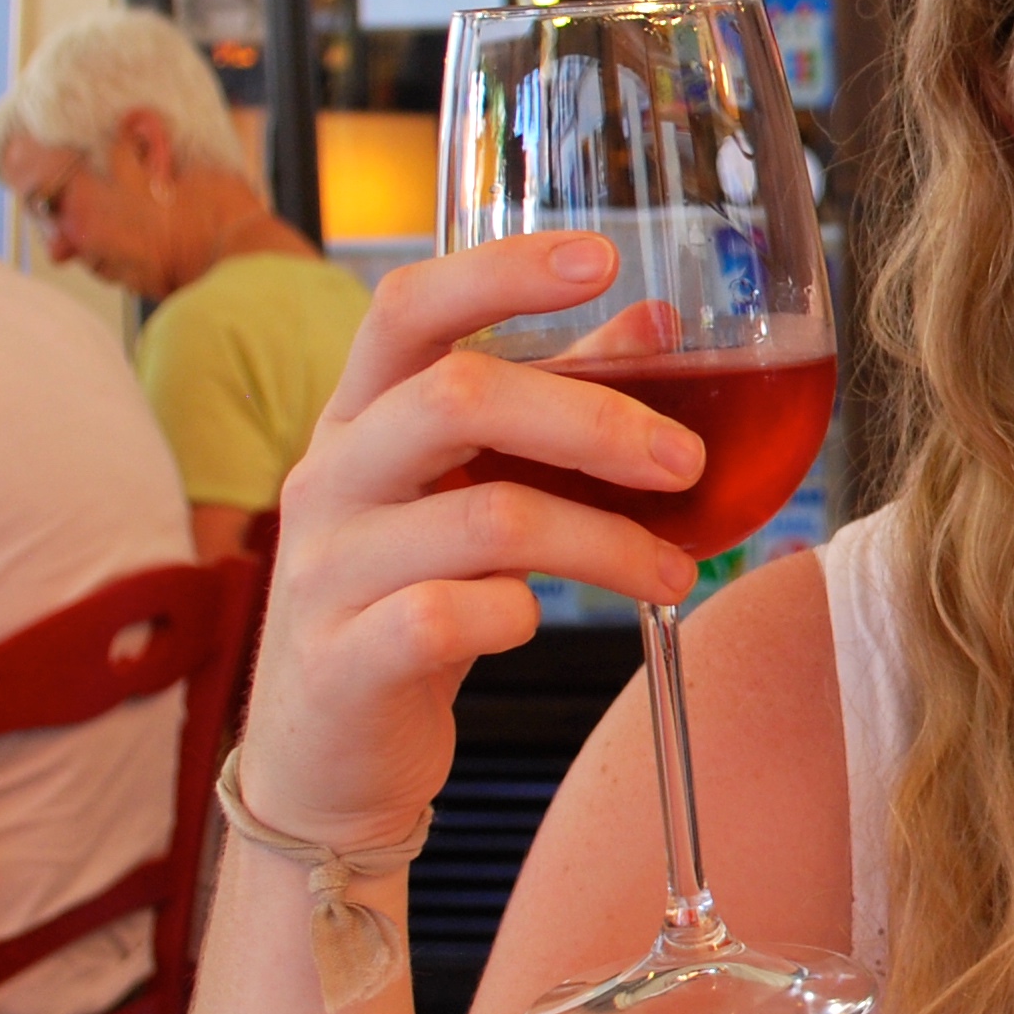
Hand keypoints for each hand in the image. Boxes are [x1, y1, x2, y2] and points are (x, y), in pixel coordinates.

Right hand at [234, 236, 702, 854]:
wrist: (326, 758)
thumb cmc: (413, 598)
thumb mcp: (472, 486)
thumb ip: (554, 398)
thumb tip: (657, 318)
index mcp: (360, 416)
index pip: (409, 306)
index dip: (501, 270)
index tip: (605, 254)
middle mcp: (330, 476)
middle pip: (458, 397)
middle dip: (594, 420)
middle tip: (687, 463)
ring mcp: (327, 569)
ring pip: (483, 516)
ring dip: (603, 541)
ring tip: (675, 573)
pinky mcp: (343, 661)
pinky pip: (447, 618)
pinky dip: (518, 616)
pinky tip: (539, 623)